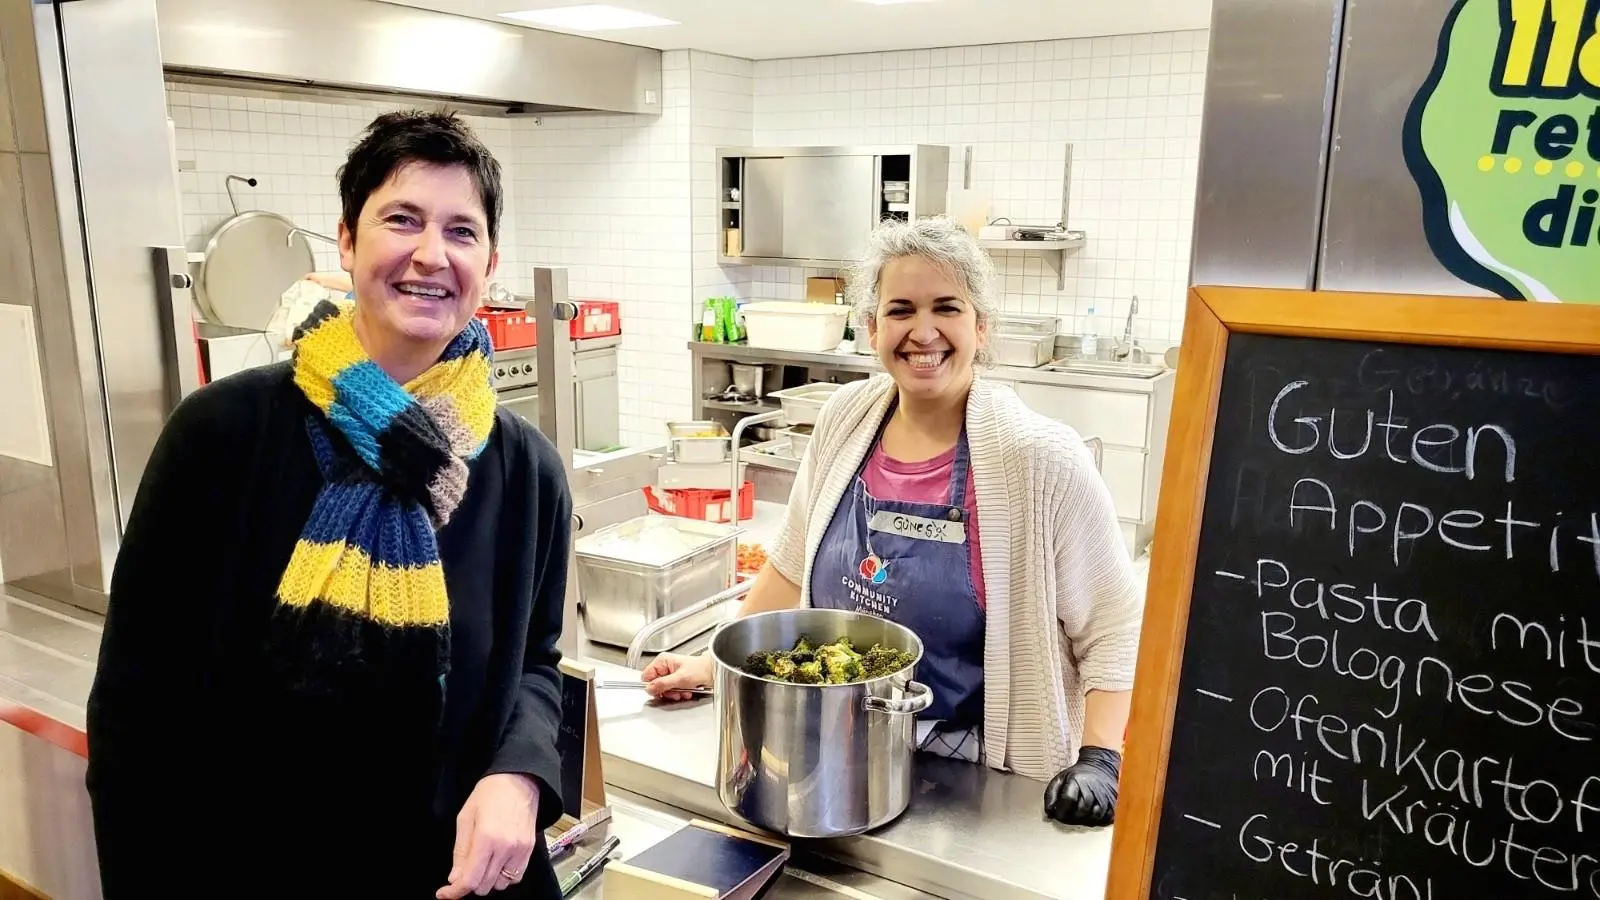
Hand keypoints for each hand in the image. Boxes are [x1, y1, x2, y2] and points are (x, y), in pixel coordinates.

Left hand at [437, 773, 539, 897]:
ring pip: (500, 885)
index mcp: (486, 838)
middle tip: (464, 870)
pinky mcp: (530, 850)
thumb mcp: (465, 818)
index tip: (444, 893)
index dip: (454, 892)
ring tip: (483, 863)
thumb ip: (460, 851)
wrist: (518, 780)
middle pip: (484, 886)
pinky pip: (516, 877)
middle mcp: (506, 848)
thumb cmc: (489, 794)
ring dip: (487, 880)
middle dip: (470, 883)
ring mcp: (520, 850)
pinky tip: (497, 864)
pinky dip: (504, 877)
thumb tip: (455, 879)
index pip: (470, 879)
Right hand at [641, 652, 712, 700]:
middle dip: (666, 691)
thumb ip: (663, 684)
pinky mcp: (676, 681)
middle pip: (655, 684)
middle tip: (675, 692)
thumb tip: (649, 688)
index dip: (651, 686)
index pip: (646, 676)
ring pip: (663, 690)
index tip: (659, 691)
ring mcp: (670, 674)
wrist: (713, 673)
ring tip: (684, 691)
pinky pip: (671, 691)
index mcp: (662, 661)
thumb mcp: (680, 678)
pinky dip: (679, 693)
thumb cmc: (700, 669)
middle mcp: (665, 667)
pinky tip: (686, 691)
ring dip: (674, 693)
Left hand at [1043, 746, 1120, 826]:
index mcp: (1077, 780)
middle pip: (1081, 810)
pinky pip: (1103, 819)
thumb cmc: (1078, 775)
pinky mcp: (1112, 804)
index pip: (1068, 799)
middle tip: (1067, 816)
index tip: (1057, 813)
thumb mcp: (1060, 779)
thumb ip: (1050, 795)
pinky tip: (1089, 814)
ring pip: (1093, 817)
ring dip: (1083, 820)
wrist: (1100, 767)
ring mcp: (1104, 797)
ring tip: (1078, 814)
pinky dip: (1095, 820)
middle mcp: (1093, 788)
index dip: (1061, 810)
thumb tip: (1049, 812)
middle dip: (1071, 817)